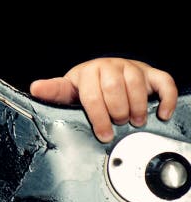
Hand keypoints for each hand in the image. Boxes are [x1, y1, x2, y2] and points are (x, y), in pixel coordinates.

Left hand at [30, 58, 176, 142]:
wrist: (106, 73)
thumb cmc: (87, 87)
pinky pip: (164, 83)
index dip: (98, 117)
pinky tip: (161, 113)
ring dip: (137, 108)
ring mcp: (131, 68)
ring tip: (133, 120)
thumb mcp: (70, 91)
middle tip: (117, 123)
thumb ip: (55, 92)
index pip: (91, 95)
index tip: (103, 134)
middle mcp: (109, 66)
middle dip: (116, 112)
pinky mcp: (150, 73)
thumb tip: (35, 89)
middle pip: (114, 90)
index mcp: (87, 72)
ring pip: (136, 86)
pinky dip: (165, 100)